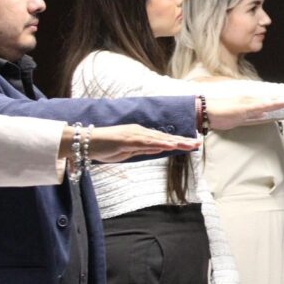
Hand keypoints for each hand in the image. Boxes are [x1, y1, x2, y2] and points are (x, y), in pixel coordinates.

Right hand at [67, 124, 199, 161]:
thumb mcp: (128, 152)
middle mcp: (140, 132)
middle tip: (198, 143)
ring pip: (160, 139)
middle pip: (165, 137)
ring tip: (190, 144)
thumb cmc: (105, 147)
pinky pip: (147, 142)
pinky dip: (161, 143)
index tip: (192, 144)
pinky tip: (171, 145)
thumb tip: (158, 150)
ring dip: (176, 141)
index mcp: (141, 134)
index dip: (178, 141)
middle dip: (182, 141)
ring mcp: (135, 134)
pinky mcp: (128, 139)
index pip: (163, 139)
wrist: (85, 142)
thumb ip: (143, 150)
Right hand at [205, 96, 283, 129]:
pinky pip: (261, 106)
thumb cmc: (217, 112)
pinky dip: (272, 104)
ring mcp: (249, 105)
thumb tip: (263, 113)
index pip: (272, 102)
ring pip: (272, 102)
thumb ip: (251, 113)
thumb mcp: (237, 115)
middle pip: (276, 100)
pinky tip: (282, 101)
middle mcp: (252, 102)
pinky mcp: (244, 108)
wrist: (202, 111)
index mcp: (252, 104)